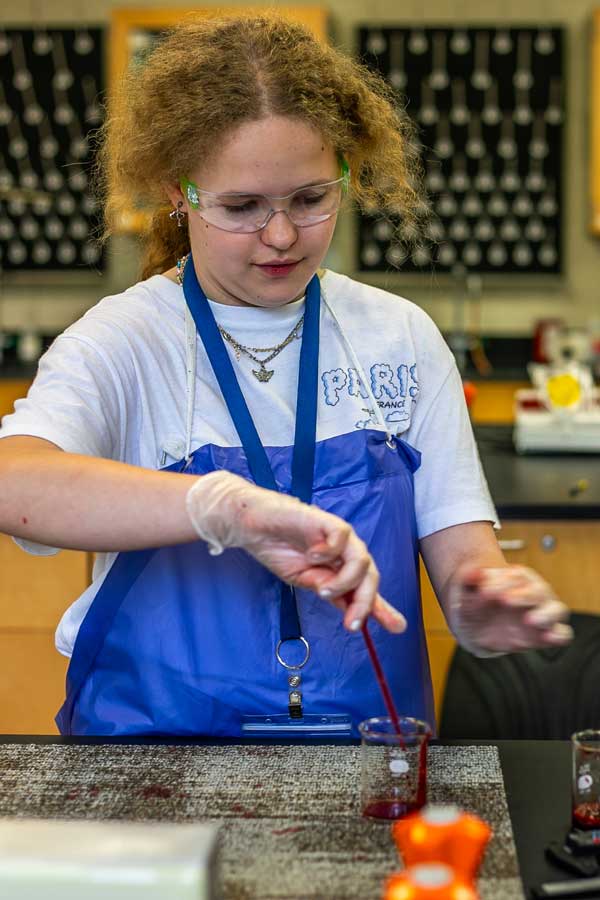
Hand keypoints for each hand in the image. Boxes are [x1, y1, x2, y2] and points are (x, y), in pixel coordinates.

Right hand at [186, 470, 405, 633]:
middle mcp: (345, 552)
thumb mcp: (307, 581)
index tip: (398, 627)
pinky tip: (312, 556)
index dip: (383, 608)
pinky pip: (342, 537)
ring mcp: (337, 537)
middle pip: (370, 577)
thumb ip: (333, 595)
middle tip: (351, 623)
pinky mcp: (326, 521)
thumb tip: (354, 618)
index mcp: (342, 568)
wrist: (253, 526)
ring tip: (321, 588)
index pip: (367, 588)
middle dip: (364, 602)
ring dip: (344, 582)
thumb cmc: (280, 550)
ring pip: (361, 560)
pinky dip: (329, 551)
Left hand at [447, 563, 572, 656]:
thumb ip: (469, 579)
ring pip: (558, 610)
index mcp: (517, 577)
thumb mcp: (464, 589)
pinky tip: (547, 637)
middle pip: (540, 589)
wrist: (473, 625)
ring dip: (546, 614)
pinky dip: (558, 635)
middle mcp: (534, 593)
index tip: (485, 590)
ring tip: (529, 619)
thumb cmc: (472, 601)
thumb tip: (475, 573)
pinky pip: (562, 634)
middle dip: (524, 595)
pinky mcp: (545, 635)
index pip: (518, 575)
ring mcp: (542, 614)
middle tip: (504, 600)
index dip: (504, 581)